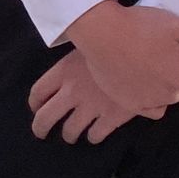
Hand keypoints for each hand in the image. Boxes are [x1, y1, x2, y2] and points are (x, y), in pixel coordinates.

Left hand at [27, 49, 156, 143]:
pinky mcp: (111, 117)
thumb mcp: (86, 47)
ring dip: (69, 134)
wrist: (143, 52)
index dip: (35, 103)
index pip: (38, 92)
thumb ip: (73, 62)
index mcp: (63, 72)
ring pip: (70, 130)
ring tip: (71, 135)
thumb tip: (68, 69)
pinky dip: (93, 136)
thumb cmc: (115, 41)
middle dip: (41, 128)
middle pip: (45, 117)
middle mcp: (72, 92)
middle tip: (42, 133)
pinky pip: (96, 134)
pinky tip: (94, 134)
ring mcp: (91, 107)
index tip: (36, 108)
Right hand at [63, 1, 178, 117]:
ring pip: (173, 95)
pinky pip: (155, 109)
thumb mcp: (178, 25)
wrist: (101, 33)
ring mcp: (152, 101)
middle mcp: (173, 93)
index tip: (178, 43)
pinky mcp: (132, 106)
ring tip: (151, 62)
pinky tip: (145, 83)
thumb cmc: (140, 25)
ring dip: (169, 83)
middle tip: (165, 50)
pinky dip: (155, 99)